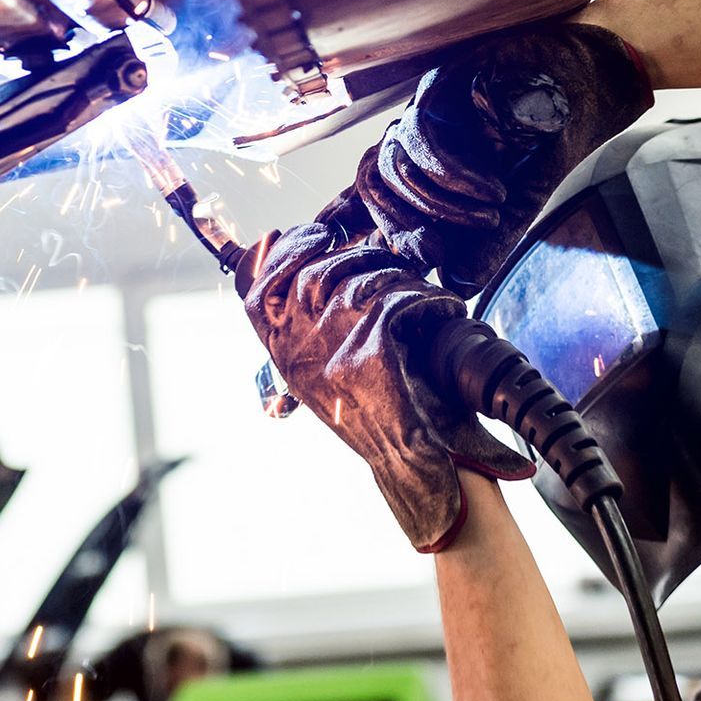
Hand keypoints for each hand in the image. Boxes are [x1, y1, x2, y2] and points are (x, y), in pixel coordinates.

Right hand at [239, 222, 533, 551]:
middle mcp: (299, 355)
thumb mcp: (322, 377)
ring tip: (414, 285)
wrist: (406, 464)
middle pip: (315, 274)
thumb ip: (308, 332)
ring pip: (360, 281)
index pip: (259, 293)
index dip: (285, 255)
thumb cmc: (374, 415)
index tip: (316, 236)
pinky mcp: (369, 356)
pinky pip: (397, 300)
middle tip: (382, 257)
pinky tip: (442, 306)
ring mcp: (330, 353)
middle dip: (354, 254)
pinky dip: (426, 298)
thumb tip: (305, 270)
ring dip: (395, 273)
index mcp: (284, 358)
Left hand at [356, 17, 652, 296]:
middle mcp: (417, 131)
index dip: (377, 229)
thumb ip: (486, 241)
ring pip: (394, 159)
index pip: (372, 194)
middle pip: (376, 180)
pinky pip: (425, 130)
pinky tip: (492, 191)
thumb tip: (456, 284)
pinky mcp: (448, 78)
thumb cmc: (548, 142)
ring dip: (438, 201)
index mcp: (421, 161)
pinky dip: (453, 173)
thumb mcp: (519, 202)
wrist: (590, 85)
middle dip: (406, 223)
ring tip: (489, 215)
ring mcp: (428, 103)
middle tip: (442, 250)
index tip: (414, 259)